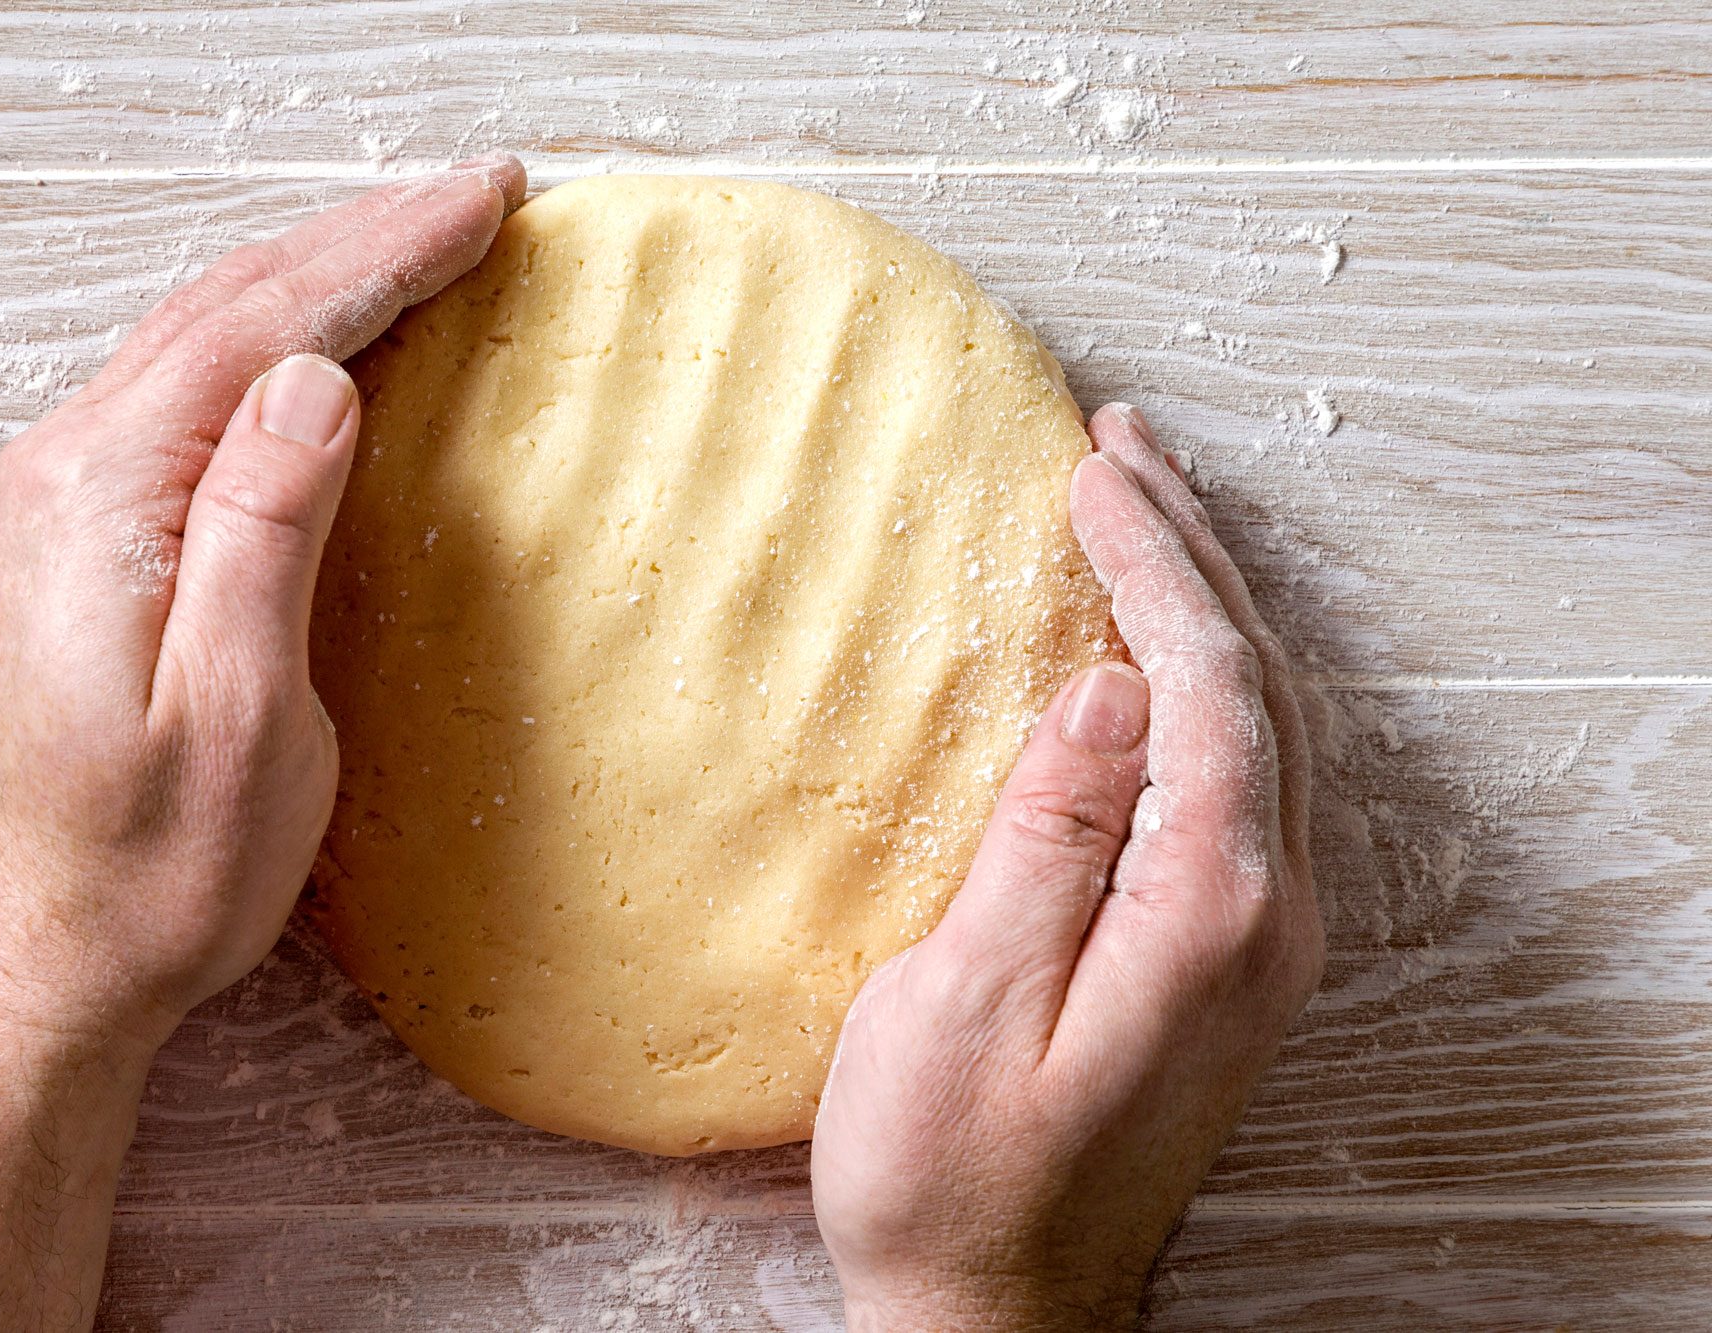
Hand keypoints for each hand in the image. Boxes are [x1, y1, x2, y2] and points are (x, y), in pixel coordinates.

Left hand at [0, 153, 525, 1046]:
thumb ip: (261, 532)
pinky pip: (191, 391)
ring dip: (319, 275)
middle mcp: (70, 472)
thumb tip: (318, 381)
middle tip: (479, 196)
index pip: (267, 327)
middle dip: (362, 238)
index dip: (386, 254)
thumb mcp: (233, 716)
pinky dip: (275, 339)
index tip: (485, 205)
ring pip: (208, 336)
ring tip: (418, 237)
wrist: (44, 955)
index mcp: (107, 497)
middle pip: (232, 304)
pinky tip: (323, 341)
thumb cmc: (151, 868)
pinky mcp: (88, 535)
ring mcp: (69, 498)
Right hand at [811, 404, 1323, 1329]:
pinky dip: (1212, 681)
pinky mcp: (1229, 959)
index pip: (1205, 688)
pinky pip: (1249, 775)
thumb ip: (1047, 844)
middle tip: (1122, 448)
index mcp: (1206, 916)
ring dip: (1211, 606)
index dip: (1149, 566)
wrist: (997, 1316)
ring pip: (1268, 725)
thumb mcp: (964, 1007)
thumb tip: (1109, 692)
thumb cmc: (952, 1178)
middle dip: (1192, 552)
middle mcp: (1265, 919)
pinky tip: (1164, 654)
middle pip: (1261, 688)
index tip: (1088, 471)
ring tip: (1146, 511)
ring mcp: (1261, 942)